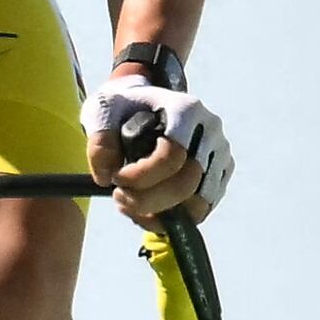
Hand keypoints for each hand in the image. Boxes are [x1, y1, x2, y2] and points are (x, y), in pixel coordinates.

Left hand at [89, 72, 232, 222]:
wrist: (143, 100)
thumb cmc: (123, 105)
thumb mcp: (102, 111)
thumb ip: (100, 141)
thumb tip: (106, 177)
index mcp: (185, 110)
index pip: (171, 156)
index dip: (140, 177)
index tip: (115, 179)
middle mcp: (209, 132)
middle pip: (187, 183)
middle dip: (147, 200)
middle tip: (118, 197)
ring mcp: (219, 154)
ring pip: (198, 203)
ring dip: (160, 213)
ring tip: (130, 206)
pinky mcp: (219, 175)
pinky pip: (201, 209)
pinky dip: (173, 218)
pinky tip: (146, 212)